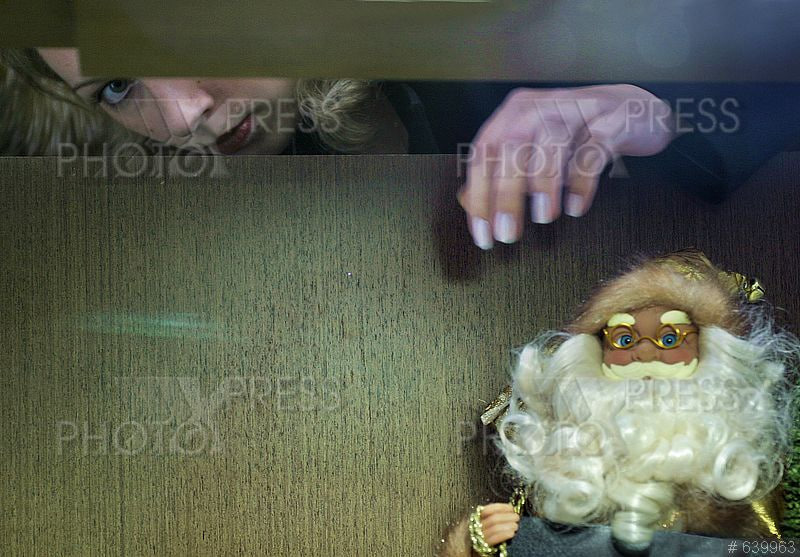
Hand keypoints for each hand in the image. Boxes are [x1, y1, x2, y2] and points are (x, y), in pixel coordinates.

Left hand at [458, 84, 674, 248]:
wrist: (634, 109)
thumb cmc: (576, 134)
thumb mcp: (534, 150)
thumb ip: (500, 173)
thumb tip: (467, 202)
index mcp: (513, 114)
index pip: (485, 154)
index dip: (479, 195)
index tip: (482, 233)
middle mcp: (540, 108)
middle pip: (513, 148)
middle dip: (507, 195)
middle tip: (507, 233)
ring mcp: (576, 111)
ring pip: (551, 142)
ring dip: (544, 184)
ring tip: (543, 218)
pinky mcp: (610, 121)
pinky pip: (592, 149)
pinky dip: (581, 181)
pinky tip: (575, 206)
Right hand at [479, 503, 520, 546]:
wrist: (480, 551)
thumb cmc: (488, 533)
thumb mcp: (488, 523)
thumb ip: (497, 515)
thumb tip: (510, 506)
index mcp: (477, 518)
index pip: (487, 510)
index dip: (500, 507)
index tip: (511, 508)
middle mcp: (477, 526)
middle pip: (493, 519)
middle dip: (507, 517)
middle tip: (516, 517)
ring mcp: (480, 536)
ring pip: (495, 528)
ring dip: (508, 525)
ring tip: (516, 526)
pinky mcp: (484, 546)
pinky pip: (495, 539)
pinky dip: (504, 534)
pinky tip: (512, 533)